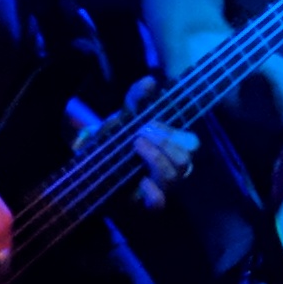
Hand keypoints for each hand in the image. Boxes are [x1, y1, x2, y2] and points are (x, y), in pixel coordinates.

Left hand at [115, 76, 196, 209]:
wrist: (91, 166)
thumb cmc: (115, 139)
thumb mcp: (123, 116)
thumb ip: (137, 98)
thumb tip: (151, 81)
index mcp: (171, 147)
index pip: (191, 143)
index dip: (173, 133)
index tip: (148, 122)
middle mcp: (171, 168)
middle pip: (187, 158)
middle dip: (166, 142)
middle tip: (140, 133)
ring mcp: (160, 186)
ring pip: (176, 175)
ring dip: (157, 157)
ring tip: (135, 145)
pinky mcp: (146, 202)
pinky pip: (160, 202)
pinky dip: (152, 192)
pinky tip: (141, 181)